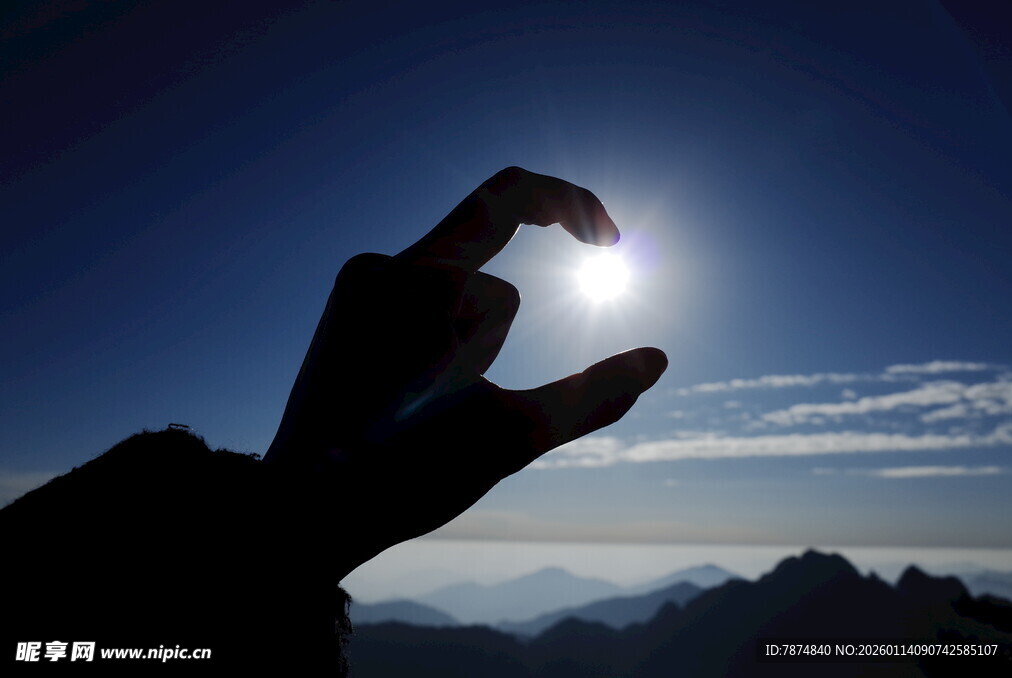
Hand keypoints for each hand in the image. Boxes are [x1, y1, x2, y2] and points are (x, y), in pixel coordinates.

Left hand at [265, 167, 667, 579]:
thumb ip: (591, 397)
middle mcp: (385, 265)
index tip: (610, 242)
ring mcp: (358, 283)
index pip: (512, 194)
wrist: (297, 511)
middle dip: (500, 333)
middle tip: (465, 402)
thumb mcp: (510, 439)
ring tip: (424, 410)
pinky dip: (439, 333)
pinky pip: (419, 295)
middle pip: (489, 266)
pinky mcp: (346, 304)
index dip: (573, 204)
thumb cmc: (401, 478)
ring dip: (469, 337)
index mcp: (428, 283)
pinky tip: (410, 392)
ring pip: (456, 287)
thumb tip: (656, 360)